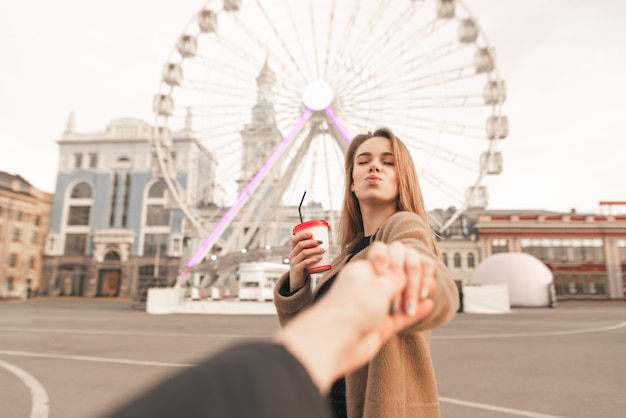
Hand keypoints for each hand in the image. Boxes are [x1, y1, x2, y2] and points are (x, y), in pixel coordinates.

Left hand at [277, 241, 435, 392]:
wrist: (335, 341)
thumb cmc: (350, 308)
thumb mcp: (379, 285)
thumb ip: (397, 277)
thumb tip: (407, 274)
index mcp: (362, 270)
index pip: (387, 255)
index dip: (397, 262)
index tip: (396, 273)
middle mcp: (367, 286)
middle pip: (395, 275)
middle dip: (409, 280)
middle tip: (412, 291)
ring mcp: (374, 307)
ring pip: (400, 296)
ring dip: (413, 294)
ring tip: (426, 293)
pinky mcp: (380, 327)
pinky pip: (401, 316)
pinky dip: (415, 311)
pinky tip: (427, 304)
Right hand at [288, 231, 325, 290]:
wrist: (297, 281)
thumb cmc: (303, 267)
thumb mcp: (304, 258)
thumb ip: (310, 251)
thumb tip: (325, 244)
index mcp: (293, 250)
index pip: (295, 239)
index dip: (302, 235)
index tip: (312, 233)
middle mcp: (292, 255)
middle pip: (300, 245)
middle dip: (311, 242)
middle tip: (321, 242)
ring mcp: (293, 262)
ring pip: (303, 253)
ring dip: (314, 250)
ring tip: (323, 250)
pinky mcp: (297, 269)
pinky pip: (305, 263)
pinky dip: (313, 259)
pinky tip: (319, 258)